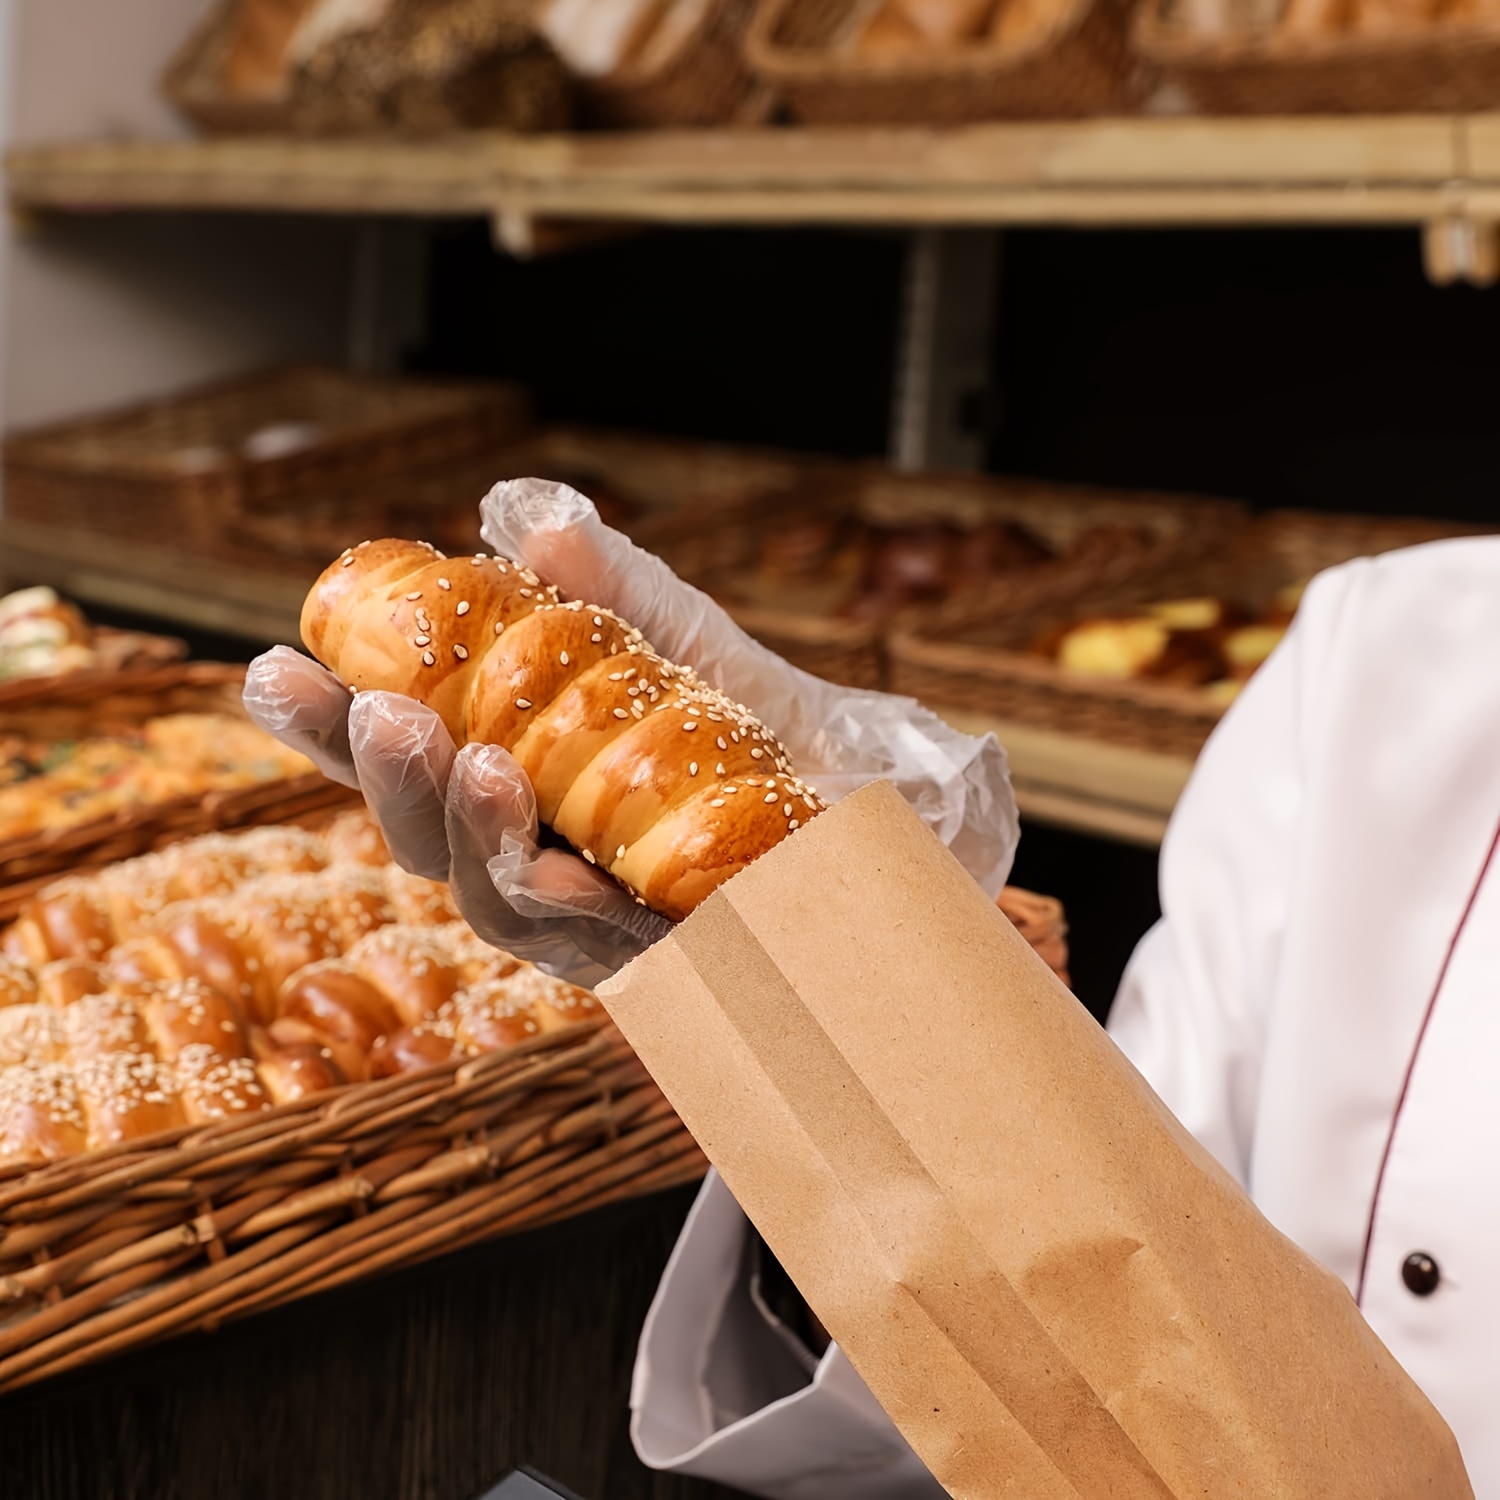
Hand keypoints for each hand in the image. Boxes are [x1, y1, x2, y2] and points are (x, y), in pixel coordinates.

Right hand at [244, 480, 1018, 981]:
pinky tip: (560, 871)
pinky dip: (584, 914)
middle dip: (391, 785)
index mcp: (530, 797)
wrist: (907, 820)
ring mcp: (615, 930)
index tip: (273, 668)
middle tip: (376, 714)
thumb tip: (524, 515)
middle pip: (436, 848)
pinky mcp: (690, 967)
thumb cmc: (777, 741)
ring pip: (507, 912)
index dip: (331, 732)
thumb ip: (615, 596)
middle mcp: (551, 870)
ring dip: (476, 844)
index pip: (412, 769)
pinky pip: (622, 957)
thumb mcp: (696, 653)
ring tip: (473, 767)